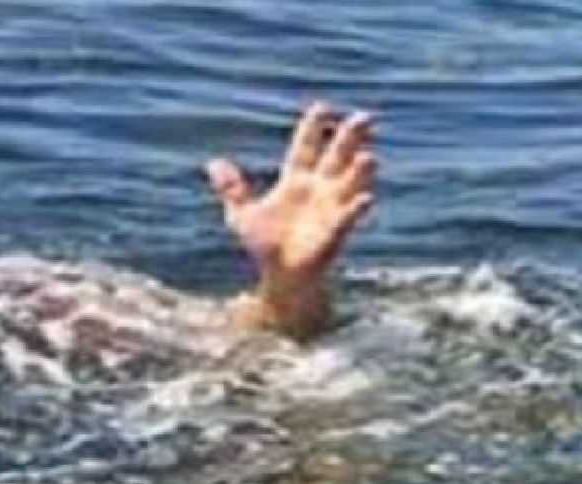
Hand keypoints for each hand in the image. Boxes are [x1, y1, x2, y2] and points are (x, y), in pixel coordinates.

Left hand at [205, 101, 376, 281]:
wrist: (280, 278)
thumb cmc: (265, 246)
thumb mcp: (242, 215)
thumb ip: (232, 189)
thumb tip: (214, 163)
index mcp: (296, 180)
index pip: (307, 147)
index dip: (314, 128)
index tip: (323, 107)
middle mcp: (319, 189)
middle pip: (337, 156)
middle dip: (350, 137)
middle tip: (365, 118)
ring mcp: (331, 208)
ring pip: (350, 183)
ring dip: (360, 171)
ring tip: (368, 156)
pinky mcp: (336, 231)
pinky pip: (349, 217)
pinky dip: (358, 207)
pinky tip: (365, 198)